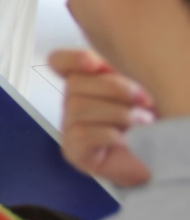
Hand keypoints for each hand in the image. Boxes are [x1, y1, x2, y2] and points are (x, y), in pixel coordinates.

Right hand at [51, 48, 154, 186]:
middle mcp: (74, 103)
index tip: (94, 63)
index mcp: (89, 84)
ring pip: (78, 106)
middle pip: (74, 82)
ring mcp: (70, 128)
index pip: (61, 62)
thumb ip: (119, 73)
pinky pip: (82, 133)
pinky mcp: (73, 151)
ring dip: (118, 113)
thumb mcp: (138, 92)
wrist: (158, 160)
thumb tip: (105, 59)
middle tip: (144, 100)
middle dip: (115, 88)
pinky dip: (110, 134)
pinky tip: (127, 139)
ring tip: (143, 122)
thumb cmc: (151, 127)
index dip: (71, 58)